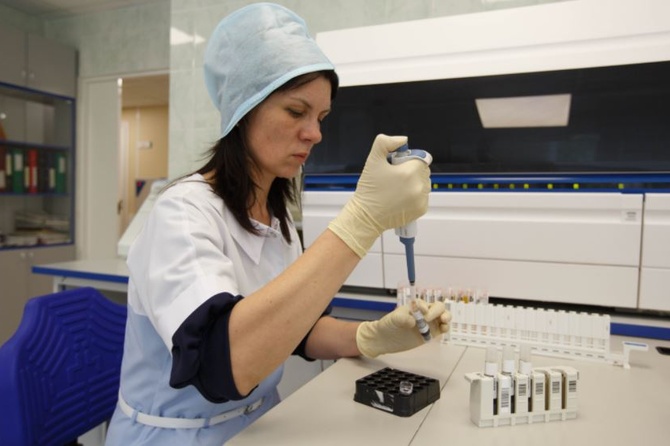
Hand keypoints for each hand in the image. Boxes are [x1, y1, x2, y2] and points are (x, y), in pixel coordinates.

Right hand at [328, 134, 430, 257]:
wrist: (366, 216)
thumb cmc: (369, 190)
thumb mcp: (372, 160)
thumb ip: (385, 143)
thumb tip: (402, 140)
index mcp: (410, 172)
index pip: (420, 158)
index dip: (408, 160)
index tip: (396, 166)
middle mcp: (419, 187)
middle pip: (423, 171)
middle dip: (411, 171)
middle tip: (394, 178)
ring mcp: (421, 199)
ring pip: (424, 183)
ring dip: (414, 183)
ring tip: (397, 189)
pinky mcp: (421, 209)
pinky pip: (423, 196)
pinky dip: (415, 195)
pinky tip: (401, 198)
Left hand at [356, 300, 450, 357]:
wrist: (385, 339)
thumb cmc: (388, 325)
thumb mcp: (393, 319)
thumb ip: (403, 318)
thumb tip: (413, 322)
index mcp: (416, 306)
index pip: (425, 303)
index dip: (426, 307)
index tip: (422, 313)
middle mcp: (424, 313)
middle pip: (438, 308)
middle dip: (438, 311)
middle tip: (429, 319)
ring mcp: (428, 323)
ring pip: (443, 317)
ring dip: (446, 317)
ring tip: (443, 322)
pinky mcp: (430, 334)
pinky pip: (442, 329)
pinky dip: (445, 328)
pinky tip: (443, 330)